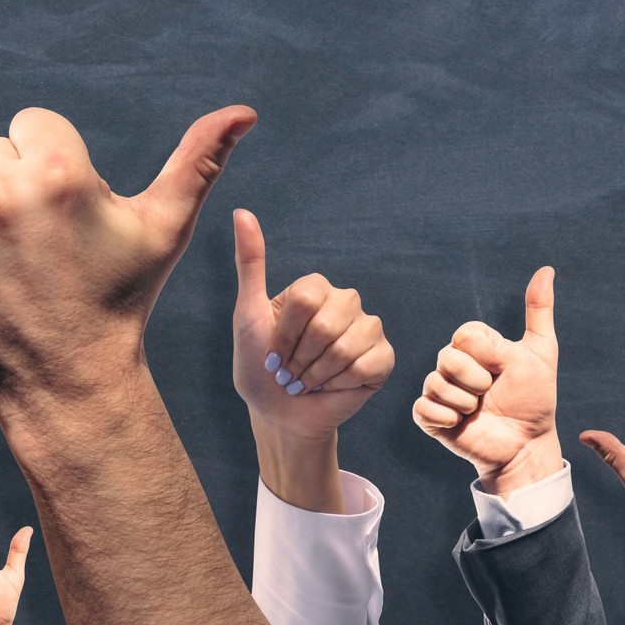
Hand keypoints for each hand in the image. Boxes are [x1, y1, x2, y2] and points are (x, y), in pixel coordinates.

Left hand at [0, 106, 254, 404]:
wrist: (66, 385)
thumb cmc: (120, 299)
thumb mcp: (165, 229)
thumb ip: (199, 162)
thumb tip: (244, 111)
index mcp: (59, 174)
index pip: (32, 126)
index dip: (53, 167)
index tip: (67, 215)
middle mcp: (0, 198)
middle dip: (15, 190)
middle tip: (41, 247)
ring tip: (10, 263)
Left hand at [232, 210, 392, 436]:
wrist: (278, 413)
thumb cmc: (259, 364)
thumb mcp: (247, 313)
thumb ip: (250, 262)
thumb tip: (241, 212)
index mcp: (315, 288)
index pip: (305, 299)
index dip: (284, 334)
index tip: (271, 353)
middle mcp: (346, 301)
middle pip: (327, 323)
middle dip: (300, 358)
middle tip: (290, 371)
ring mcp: (367, 328)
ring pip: (348, 345)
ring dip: (317, 374)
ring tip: (307, 381)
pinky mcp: (383, 358)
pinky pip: (367, 365)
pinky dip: (340, 384)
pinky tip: (331, 387)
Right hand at [412, 267, 560, 493]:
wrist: (526, 444)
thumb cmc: (534, 399)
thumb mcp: (541, 352)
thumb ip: (538, 311)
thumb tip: (546, 269)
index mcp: (472, 348)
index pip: (464, 335)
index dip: (486, 354)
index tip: (503, 369)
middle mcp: (452, 365)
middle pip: (447, 357)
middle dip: (477, 379)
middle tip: (491, 393)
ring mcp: (439, 391)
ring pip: (436, 383)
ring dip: (466, 402)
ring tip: (479, 411)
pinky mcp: (429, 417)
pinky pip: (423, 408)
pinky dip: (447, 418)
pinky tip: (462, 424)